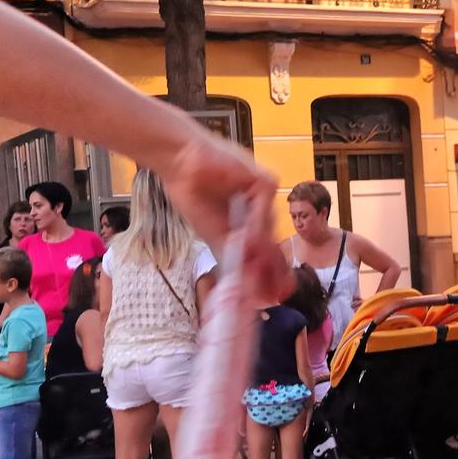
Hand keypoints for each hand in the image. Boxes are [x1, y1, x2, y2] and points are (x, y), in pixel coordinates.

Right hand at [157, 135, 291, 304]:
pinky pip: (262, 211)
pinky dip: (255, 229)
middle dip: (275, 270)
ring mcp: (264, 194)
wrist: (180, 164)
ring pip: (269, 230)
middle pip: (274, 242)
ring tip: (260, 276)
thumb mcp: (214, 233)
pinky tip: (245, 243)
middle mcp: (261, 206)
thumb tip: (249, 278)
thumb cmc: (191, 193)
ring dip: (264, 255)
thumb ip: (233, 253)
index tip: (272, 294)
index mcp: (250, 217)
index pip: (266, 248)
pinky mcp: (264, 182)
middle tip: (277, 293)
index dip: (270, 272)